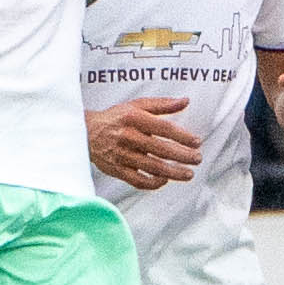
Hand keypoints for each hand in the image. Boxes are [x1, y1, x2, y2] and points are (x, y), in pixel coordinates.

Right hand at [88, 98, 206, 190]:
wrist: (86, 132)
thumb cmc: (115, 118)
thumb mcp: (136, 106)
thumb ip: (162, 105)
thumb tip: (185, 101)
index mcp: (134, 118)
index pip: (164, 128)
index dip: (183, 136)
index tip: (197, 142)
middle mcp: (127, 136)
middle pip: (160, 149)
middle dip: (182, 156)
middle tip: (197, 159)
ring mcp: (122, 155)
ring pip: (152, 167)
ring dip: (173, 172)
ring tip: (188, 174)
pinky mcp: (117, 170)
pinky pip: (138, 181)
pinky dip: (153, 183)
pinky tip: (164, 180)